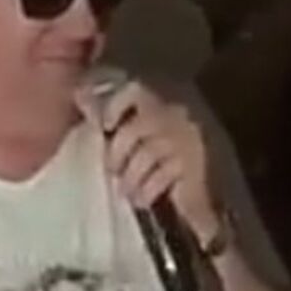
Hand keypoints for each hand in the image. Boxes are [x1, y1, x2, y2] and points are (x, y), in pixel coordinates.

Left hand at [100, 84, 217, 243]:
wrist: (210, 199)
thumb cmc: (167, 164)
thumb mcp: (140, 137)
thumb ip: (115, 119)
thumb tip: (80, 97)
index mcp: (159, 105)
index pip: (135, 91)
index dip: (115, 105)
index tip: (105, 126)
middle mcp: (175, 117)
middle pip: (133, 129)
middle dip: (117, 155)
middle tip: (115, 171)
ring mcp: (186, 141)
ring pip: (145, 155)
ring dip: (131, 179)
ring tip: (129, 191)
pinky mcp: (193, 167)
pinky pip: (159, 177)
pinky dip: (146, 191)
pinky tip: (142, 199)